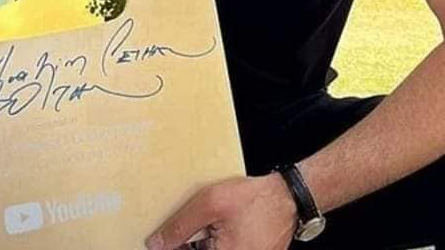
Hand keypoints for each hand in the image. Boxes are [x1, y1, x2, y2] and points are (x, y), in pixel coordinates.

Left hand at [145, 173, 297, 249]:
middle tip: (194, 225)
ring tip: (216, 219)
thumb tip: (156, 242)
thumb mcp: (211, 204)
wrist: (288, 198)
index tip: (162, 240)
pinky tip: (223, 223)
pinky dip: (217, 239)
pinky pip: (223, 247)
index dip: (174, 245)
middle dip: (192, 240)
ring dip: (204, 239)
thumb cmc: (255, 200)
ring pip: (210, 248)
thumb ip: (181, 225)